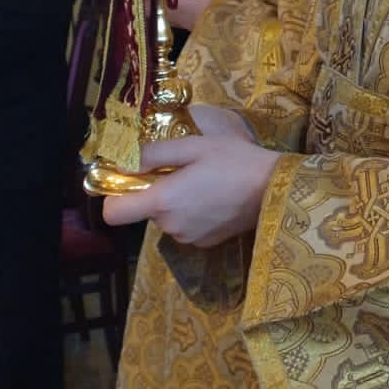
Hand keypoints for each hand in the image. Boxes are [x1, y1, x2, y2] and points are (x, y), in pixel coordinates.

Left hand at [100, 116, 273, 244]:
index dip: (114, 197)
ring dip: (177, 203)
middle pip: (145, 211)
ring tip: (205, 184)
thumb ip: (153, 154)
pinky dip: (193, 214)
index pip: (112, 213)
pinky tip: (216, 199)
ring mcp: (188, 238)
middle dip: (157, 192)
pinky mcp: (205, 243)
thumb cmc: (234, 160)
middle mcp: (169, 226)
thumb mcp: (193, 145)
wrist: (275, 188)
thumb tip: (125, 163)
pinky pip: (186, 227)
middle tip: (184, 172)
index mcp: (162, 201)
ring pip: (167, 218)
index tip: (130, 181)